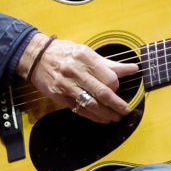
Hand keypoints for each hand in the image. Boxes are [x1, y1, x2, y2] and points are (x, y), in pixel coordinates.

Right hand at [19, 33, 139, 122]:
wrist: (36, 57)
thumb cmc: (65, 52)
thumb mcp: (87, 52)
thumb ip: (110, 64)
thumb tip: (134, 68)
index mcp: (85, 58)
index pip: (108, 78)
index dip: (116, 86)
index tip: (118, 89)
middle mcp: (76, 72)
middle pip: (101, 93)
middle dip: (116, 105)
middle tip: (126, 111)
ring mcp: (66, 86)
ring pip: (91, 104)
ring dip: (105, 114)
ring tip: (115, 118)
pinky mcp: (59, 97)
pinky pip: (78, 110)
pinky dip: (92, 116)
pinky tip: (101, 119)